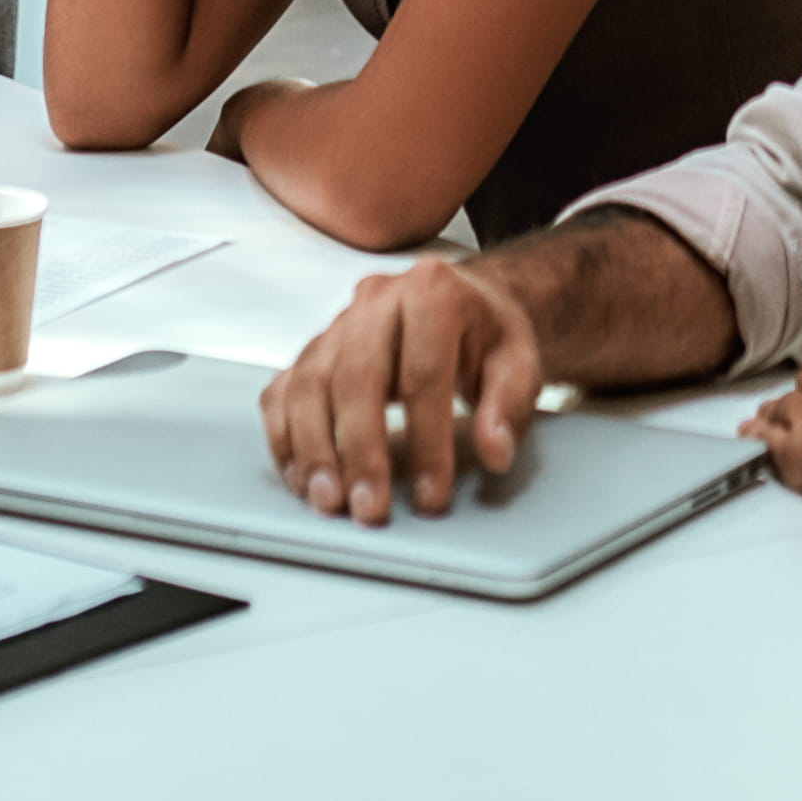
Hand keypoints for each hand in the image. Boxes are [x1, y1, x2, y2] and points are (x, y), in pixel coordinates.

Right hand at [261, 259, 545, 525]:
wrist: (463, 305)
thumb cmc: (488, 338)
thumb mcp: (519, 364)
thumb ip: (508, 407)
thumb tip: (495, 450)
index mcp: (433, 292)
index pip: (424, 373)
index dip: (428, 440)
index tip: (432, 495)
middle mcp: (376, 300)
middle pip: (356, 377)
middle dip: (360, 451)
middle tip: (370, 508)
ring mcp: (337, 325)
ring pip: (309, 385)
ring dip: (313, 449)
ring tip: (328, 502)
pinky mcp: (313, 351)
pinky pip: (283, 393)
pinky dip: (285, 439)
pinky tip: (302, 479)